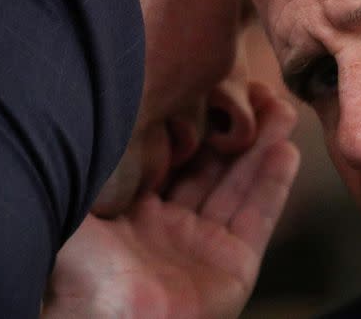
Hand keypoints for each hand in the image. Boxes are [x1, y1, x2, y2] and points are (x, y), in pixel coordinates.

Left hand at [42, 83, 299, 318]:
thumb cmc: (79, 270)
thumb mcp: (74, 203)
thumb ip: (87, 163)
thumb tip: (89, 112)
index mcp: (134, 213)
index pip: (174, 160)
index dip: (197, 125)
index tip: (213, 90)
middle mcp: (172, 228)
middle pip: (214, 168)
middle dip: (237, 129)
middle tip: (258, 90)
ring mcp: (206, 248)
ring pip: (241, 186)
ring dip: (262, 147)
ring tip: (282, 108)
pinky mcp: (236, 267)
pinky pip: (258, 217)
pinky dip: (273, 184)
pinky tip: (286, 149)